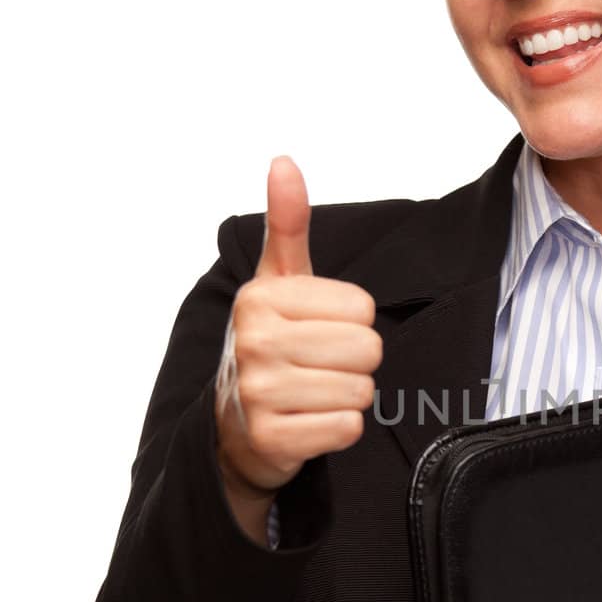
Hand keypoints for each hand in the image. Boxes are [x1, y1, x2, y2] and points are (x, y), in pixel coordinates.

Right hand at [214, 155, 383, 493]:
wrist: (233, 427)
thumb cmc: (271, 343)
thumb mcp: (277, 281)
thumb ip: (287, 224)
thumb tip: (283, 161)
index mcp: (261, 297)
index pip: (363, 309)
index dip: (352, 323)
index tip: (318, 331)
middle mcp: (254, 341)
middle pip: (368, 349)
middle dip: (355, 362)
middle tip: (319, 367)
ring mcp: (257, 393)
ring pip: (361, 391)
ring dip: (346, 397)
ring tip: (312, 394)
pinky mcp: (271, 440)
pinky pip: (347, 429)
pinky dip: (337, 430)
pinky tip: (308, 423)